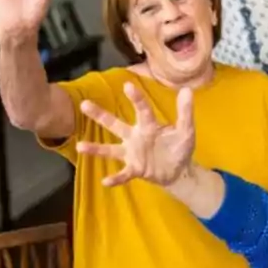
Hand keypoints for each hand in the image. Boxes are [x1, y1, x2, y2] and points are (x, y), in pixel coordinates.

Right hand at [76, 83, 195, 187]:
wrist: (179, 171)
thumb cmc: (179, 147)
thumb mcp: (186, 130)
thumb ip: (185, 112)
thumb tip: (187, 89)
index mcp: (148, 126)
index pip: (142, 110)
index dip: (136, 98)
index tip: (127, 85)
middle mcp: (135, 137)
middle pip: (115, 125)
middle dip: (100, 115)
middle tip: (84, 104)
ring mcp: (132, 154)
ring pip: (111, 150)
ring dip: (96, 149)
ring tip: (79, 146)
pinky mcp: (135, 169)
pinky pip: (123, 174)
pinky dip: (115, 178)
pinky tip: (105, 181)